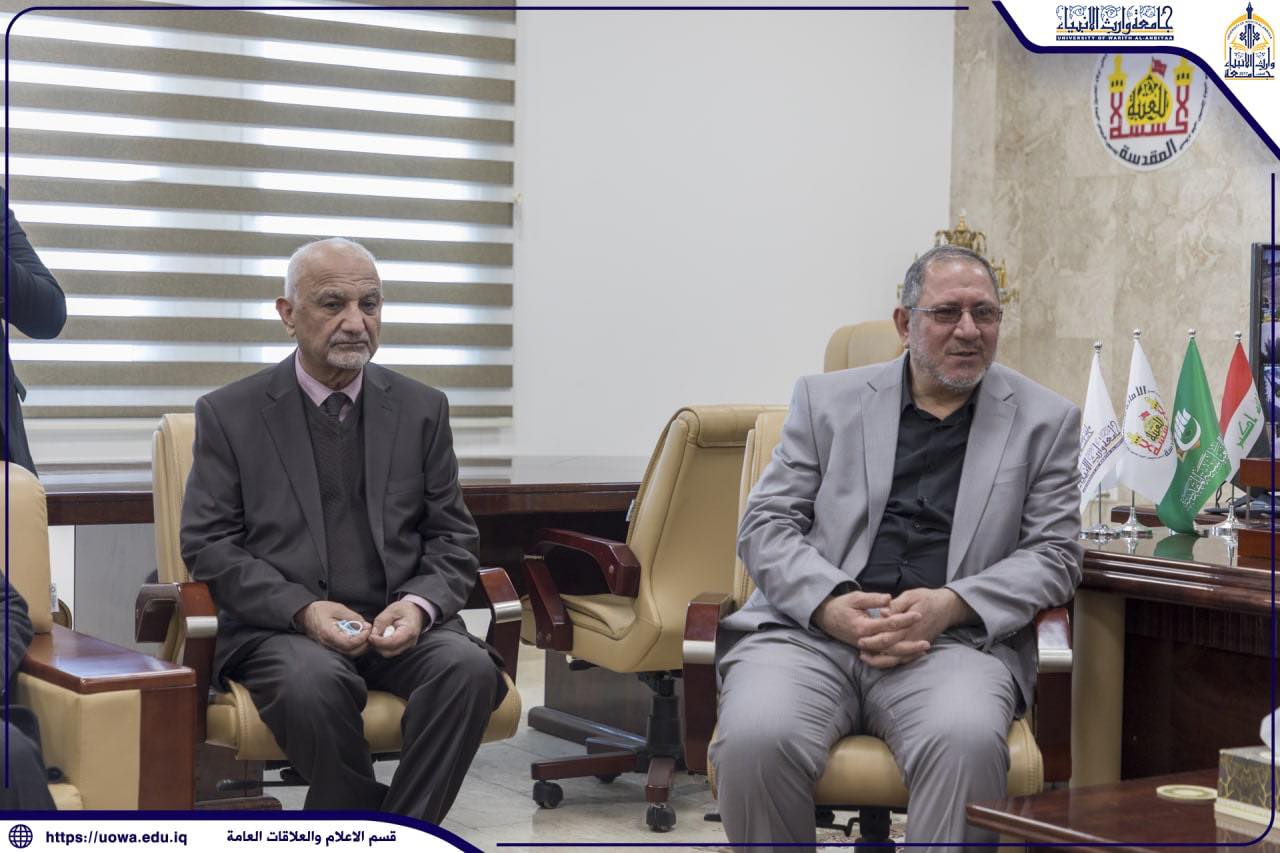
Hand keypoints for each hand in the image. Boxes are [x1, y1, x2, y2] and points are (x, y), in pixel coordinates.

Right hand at [295, 601, 370, 656]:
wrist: (305, 614)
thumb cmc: (320, 610)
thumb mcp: (338, 608)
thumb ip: (353, 617)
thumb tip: (366, 626)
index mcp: (328, 633)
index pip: (348, 643)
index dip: (361, 638)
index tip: (368, 630)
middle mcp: (327, 643)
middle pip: (350, 652)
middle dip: (364, 644)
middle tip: (370, 633)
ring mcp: (328, 647)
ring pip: (349, 654)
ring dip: (360, 646)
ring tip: (365, 635)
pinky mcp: (331, 648)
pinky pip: (345, 651)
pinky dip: (354, 647)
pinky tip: (358, 638)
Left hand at [368, 600, 425, 657]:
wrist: (416, 612)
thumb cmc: (404, 610)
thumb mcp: (391, 610)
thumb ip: (381, 622)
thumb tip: (372, 634)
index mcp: (409, 631)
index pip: (392, 642)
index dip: (378, 641)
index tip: (370, 636)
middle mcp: (410, 642)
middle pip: (389, 652)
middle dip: (377, 645)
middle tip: (371, 635)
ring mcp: (407, 647)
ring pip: (388, 653)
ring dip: (379, 646)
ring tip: (376, 635)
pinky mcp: (403, 648)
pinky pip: (390, 651)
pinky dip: (383, 646)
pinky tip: (381, 637)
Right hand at [813, 590, 924, 665]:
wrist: (825, 618)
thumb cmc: (841, 606)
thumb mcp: (855, 597)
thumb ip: (872, 599)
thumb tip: (889, 598)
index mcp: (862, 626)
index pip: (887, 625)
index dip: (904, 620)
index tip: (918, 615)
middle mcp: (865, 640)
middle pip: (890, 646)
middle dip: (910, 645)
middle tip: (927, 642)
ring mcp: (866, 647)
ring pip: (889, 654)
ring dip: (907, 654)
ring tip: (923, 650)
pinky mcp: (868, 649)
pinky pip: (885, 656)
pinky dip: (899, 656)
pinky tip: (912, 653)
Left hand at [857, 587, 975, 668]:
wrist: (947, 607)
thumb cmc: (927, 598)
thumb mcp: (911, 596)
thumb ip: (896, 605)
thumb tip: (882, 613)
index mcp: (909, 625)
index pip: (889, 637)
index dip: (873, 640)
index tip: (860, 639)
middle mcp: (913, 638)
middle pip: (891, 651)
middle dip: (874, 653)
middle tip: (860, 651)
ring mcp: (917, 644)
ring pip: (898, 658)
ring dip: (881, 661)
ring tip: (866, 658)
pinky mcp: (919, 646)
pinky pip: (906, 659)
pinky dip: (893, 662)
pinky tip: (881, 660)